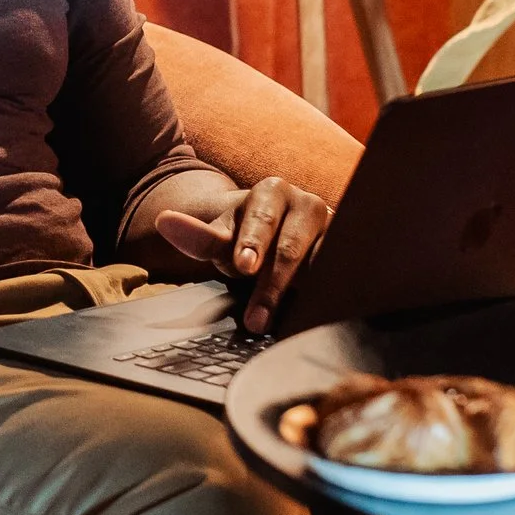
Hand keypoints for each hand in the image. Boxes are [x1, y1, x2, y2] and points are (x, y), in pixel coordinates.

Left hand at [155, 176, 333, 333]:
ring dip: (303, 296)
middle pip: (291, 247)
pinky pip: (340, 278)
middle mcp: (308, 204)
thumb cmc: (247, 240)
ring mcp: (334, 229)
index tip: (244, 266)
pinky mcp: (350, 255)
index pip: (262, 220)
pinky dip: (328, 298)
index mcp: (273, 191)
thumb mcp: (222, 238)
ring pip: (320, 265)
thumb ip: (197, 236)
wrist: (278, 241)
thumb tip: (164, 221)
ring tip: (285, 323)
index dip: (253, 244)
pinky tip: (316, 318)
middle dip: (271, 285)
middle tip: (255, 319)